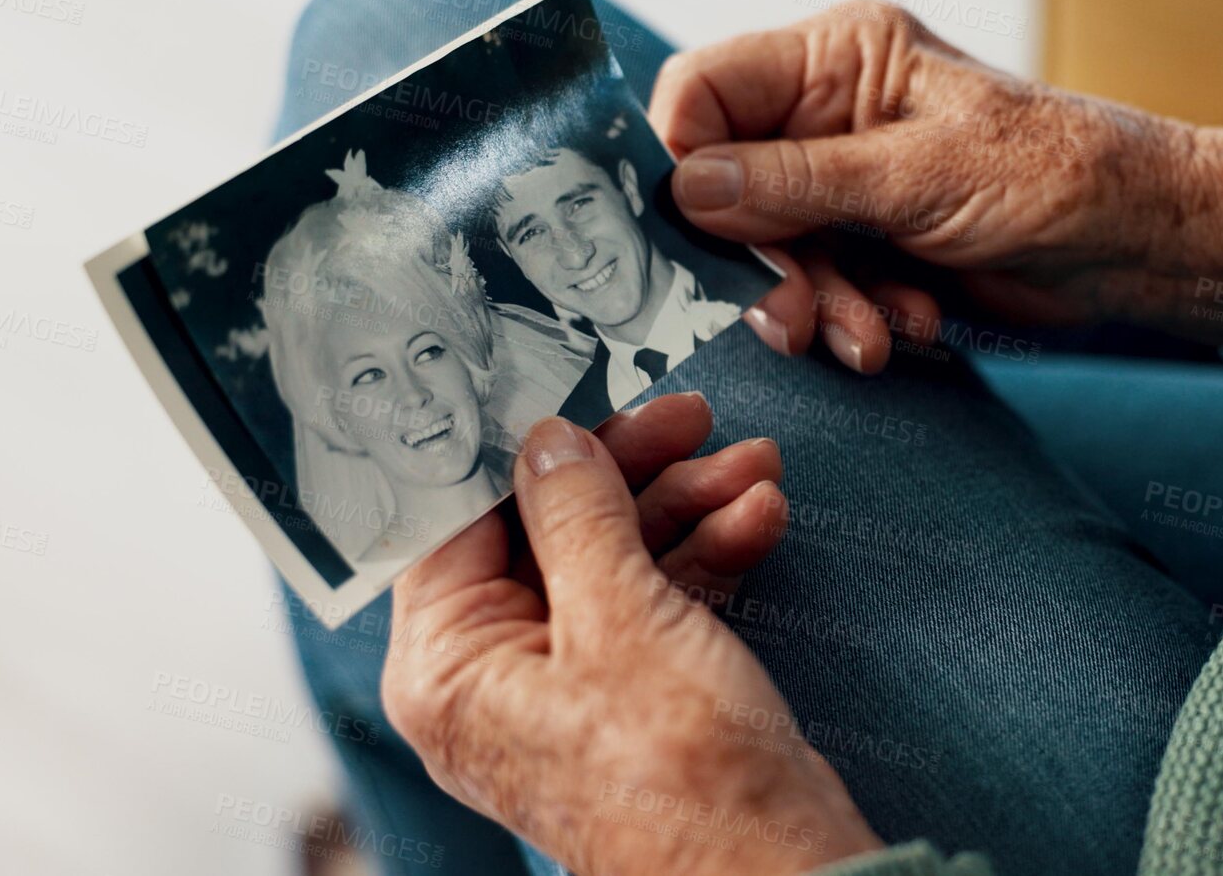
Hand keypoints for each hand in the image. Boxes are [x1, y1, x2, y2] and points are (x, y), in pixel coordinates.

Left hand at [381, 397, 882, 875]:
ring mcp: (569, 687)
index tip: (577, 396)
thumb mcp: (621, 616)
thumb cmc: (681, 781)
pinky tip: (757, 520)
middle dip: (632, 472)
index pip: (459, 523)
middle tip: (689, 418)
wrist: (774, 870)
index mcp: (447, 667)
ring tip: (752, 466)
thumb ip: (577, 514)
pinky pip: (655, 601)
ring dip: (686, 507)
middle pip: (546, 532)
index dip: (522, 453)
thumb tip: (548, 442)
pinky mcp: (635, 696)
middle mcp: (494, 678)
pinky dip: (705, 557)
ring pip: (613, 560)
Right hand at [649, 0, 1222, 373]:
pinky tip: (909, 325)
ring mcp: (849, 183)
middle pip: (727, 186)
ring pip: (770, 251)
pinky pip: (819, 288)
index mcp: (840, 57)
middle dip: (763, 261)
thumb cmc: (1058, 175)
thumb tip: (687, 190)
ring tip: (873, 336)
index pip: (705, 91)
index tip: (697, 233)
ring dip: (817, 305)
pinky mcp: (871, 245)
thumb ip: (798, 182)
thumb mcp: (922, 175)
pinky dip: (854, 318)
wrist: (1138, 245)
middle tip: (793, 317)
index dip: (683, 161)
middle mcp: (830, 115)